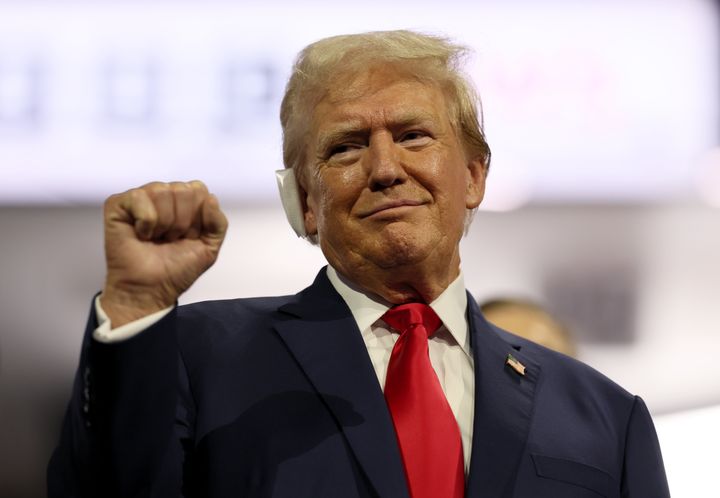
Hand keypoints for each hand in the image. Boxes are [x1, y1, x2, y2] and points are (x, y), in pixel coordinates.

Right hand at [99, 181, 227, 326]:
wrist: (150, 289)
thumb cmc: (176, 270)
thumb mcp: (209, 248)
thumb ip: (218, 223)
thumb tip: (210, 197)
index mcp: (184, 201)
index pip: (198, 189)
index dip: (197, 218)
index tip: (188, 237)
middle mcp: (162, 195)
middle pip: (182, 190)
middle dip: (182, 222)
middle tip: (170, 239)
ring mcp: (140, 198)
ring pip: (162, 192)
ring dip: (164, 223)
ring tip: (156, 238)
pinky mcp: (117, 204)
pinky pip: (139, 197)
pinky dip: (146, 222)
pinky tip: (141, 235)